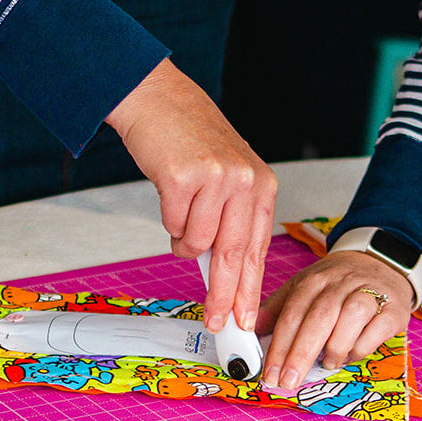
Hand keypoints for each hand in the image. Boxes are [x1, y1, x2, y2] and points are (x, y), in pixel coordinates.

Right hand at [105, 58, 276, 333]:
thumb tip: (227, 275)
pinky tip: (171, 195)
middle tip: (219, 322)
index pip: (259, 249)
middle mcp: (246, 182)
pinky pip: (173, 223)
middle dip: (225, 295)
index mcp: (263, 185)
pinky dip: (168, 220)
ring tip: (182, 214)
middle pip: (235, 255)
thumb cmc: (192, 141)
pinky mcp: (183, 177)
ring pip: (198, 241)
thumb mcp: (230, 178)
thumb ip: (233, 222)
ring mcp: (217, 179)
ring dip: (184, 241)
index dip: (251, 288)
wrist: (158, 98)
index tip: (246, 318)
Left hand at [256, 252, 412, 388]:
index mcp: (313, 281)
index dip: (279, 346)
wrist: (382, 264)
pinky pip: (376, 329)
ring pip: (350, 319)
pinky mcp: (393, 308)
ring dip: (334, 348)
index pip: (292, 313)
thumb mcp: (304, 289)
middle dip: (300, 353)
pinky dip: (361, 347)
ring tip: (325, 364)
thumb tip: (248, 332)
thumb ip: (277, 310)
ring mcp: (369, 293)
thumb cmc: (338, 284)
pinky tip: (350, 355)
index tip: (269, 374)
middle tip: (288, 382)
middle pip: (318, 317)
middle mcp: (340, 284)